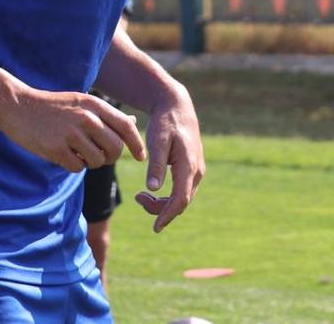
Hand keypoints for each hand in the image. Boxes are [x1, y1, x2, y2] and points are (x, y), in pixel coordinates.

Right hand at [3, 89, 146, 172]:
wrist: (18, 106)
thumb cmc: (53, 106)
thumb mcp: (82, 102)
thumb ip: (106, 115)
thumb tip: (132, 123)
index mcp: (94, 105)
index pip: (126, 127)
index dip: (137, 144)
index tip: (141, 156)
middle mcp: (86, 118)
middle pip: (115, 148)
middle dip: (111, 157)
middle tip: (101, 156)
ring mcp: (71, 133)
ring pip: (98, 160)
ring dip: (91, 162)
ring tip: (79, 153)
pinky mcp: (56, 148)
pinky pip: (78, 167)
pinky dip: (74, 165)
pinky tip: (65, 155)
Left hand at [135, 83, 204, 232]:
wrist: (177, 107)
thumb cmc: (165, 122)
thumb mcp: (157, 140)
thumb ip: (156, 164)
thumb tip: (152, 189)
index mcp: (188, 165)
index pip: (181, 199)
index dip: (167, 215)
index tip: (155, 228)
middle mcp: (196, 171)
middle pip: (181, 202)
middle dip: (160, 209)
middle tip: (137, 198)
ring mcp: (196, 170)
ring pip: (181, 198)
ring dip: (162, 203)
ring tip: (140, 196)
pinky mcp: (192, 169)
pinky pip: (181, 191)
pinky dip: (167, 196)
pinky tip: (150, 191)